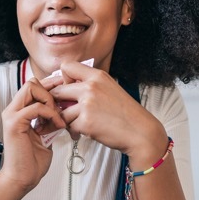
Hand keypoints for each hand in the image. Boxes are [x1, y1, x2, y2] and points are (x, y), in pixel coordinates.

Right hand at [0, 78, 64, 191]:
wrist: (22, 178)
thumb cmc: (32, 161)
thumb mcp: (46, 135)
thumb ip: (50, 121)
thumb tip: (64, 111)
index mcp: (19, 111)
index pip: (34, 86)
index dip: (51, 86)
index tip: (66, 91)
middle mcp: (13, 110)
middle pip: (32, 82)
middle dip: (51, 90)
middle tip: (62, 107)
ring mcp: (11, 115)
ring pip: (31, 87)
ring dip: (50, 100)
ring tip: (58, 117)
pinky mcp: (14, 123)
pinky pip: (35, 107)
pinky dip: (50, 114)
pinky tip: (57, 126)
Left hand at [44, 62, 164, 164]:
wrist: (140, 132)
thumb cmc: (126, 113)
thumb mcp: (110, 88)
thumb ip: (90, 85)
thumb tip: (68, 87)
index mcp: (97, 76)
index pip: (66, 67)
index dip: (63, 79)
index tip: (68, 90)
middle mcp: (90, 87)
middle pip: (57, 91)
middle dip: (59, 104)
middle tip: (67, 112)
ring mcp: (87, 105)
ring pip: (62, 112)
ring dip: (68, 120)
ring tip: (79, 125)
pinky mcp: (85, 122)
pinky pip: (69, 126)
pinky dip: (75, 132)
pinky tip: (85, 133)